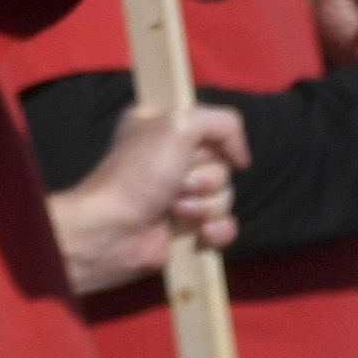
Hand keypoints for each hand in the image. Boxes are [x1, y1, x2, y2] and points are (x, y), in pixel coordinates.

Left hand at [49, 94, 238, 296]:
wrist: (115, 231)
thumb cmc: (140, 173)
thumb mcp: (179, 124)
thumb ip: (222, 123)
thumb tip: (242, 158)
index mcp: (166, 126)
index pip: (215, 126)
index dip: (212, 142)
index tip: (195, 150)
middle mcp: (174, 158)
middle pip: (223, 164)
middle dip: (204, 178)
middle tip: (176, 184)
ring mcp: (182, 195)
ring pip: (226, 196)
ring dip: (203, 206)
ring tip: (174, 210)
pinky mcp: (189, 229)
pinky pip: (225, 226)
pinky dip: (217, 231)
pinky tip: (200, 234)